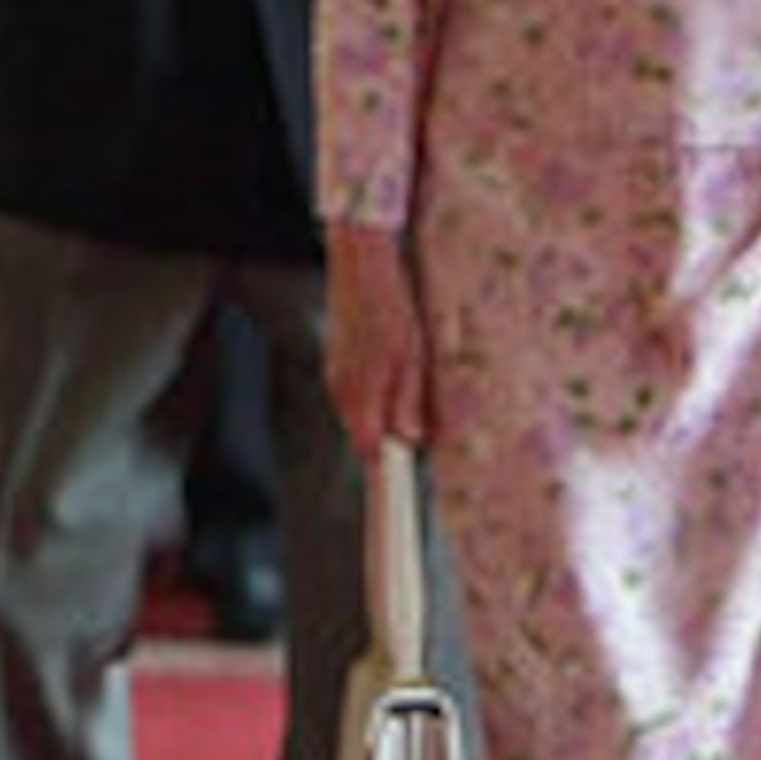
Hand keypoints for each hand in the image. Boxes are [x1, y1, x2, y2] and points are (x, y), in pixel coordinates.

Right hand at [325, 223, 428, 453]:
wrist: (359, 264)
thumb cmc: (391, 306)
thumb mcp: (411, 353)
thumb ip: (409, 399)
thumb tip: (412, 439)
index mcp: (362, 393)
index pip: (371, 453)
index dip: (386, 476)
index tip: (398, 495)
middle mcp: (342, 390)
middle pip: (367, 436)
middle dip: (392, 438)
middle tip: (424, 426)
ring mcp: (336, 375)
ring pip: (361, 414)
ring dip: (383, 413)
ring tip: (408, 386)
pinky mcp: (336, 362)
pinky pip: (355, 393)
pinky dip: (374, 393)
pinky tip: (390, 367)